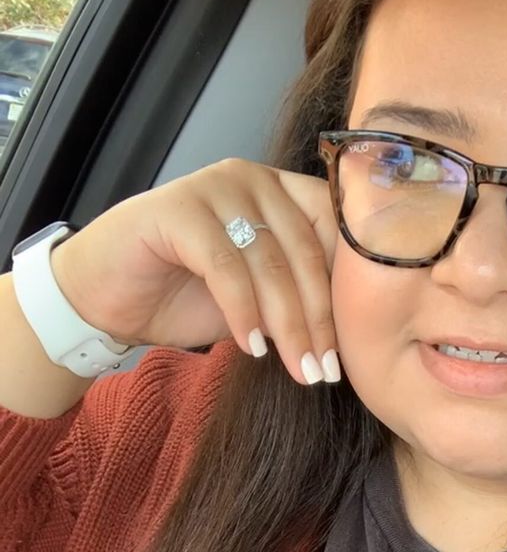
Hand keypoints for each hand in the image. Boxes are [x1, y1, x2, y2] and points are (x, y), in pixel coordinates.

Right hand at [50, 158, 339, 384]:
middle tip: (326, 372)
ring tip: (300, 371)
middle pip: (305, 251)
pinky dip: (242, 312)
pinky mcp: (178, 208)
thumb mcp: (258, 302)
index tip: (353, 352)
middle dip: (318, 320)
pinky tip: (251, 349)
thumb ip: (297, 300)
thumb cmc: (184, 297)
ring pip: (269, 261)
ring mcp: (216, 187)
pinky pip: (225, 266)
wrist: (108, 298)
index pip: (333, 233)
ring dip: (288, 325)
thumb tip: (350, 337)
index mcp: (282, 192)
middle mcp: (254, 179)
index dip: (346, 293)